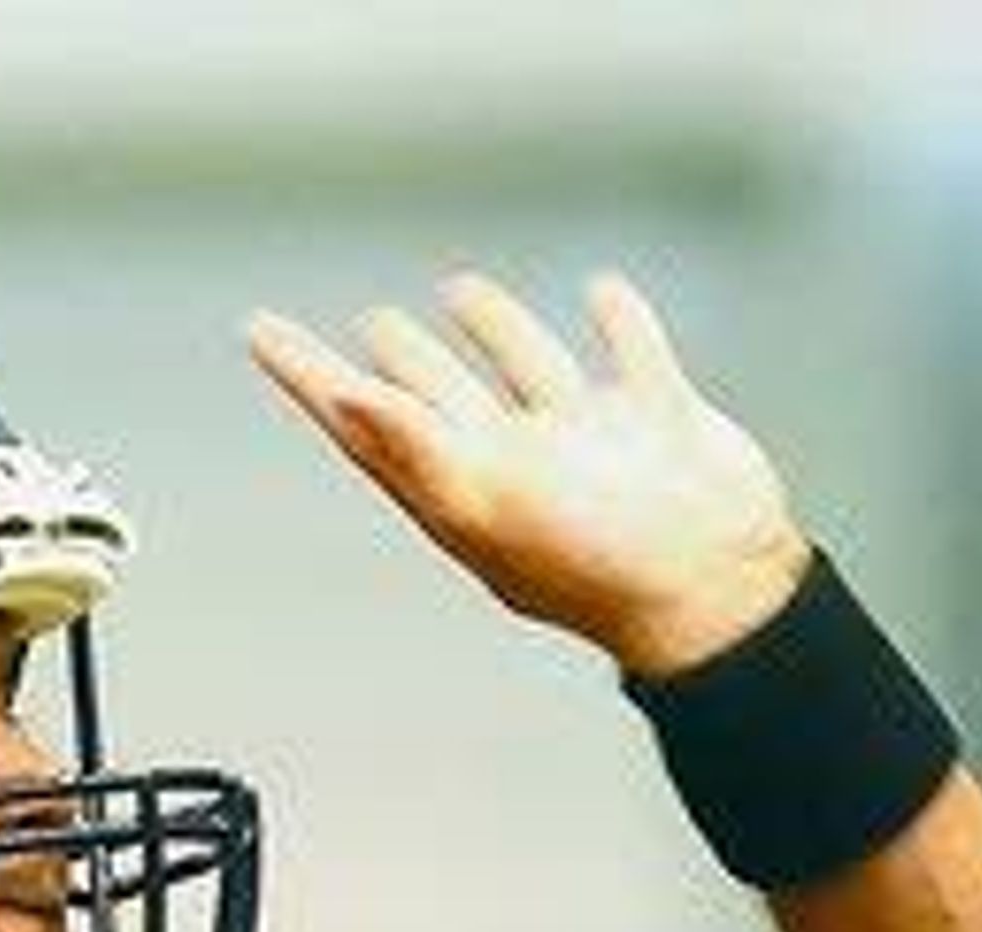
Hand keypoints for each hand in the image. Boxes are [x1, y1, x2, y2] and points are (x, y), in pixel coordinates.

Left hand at [246, 271, 808, 677]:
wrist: (719, 590)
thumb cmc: (602, 565)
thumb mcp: (491, 506)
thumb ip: (415, 450)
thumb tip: (346, 398)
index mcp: (463, 486)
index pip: (367, 420)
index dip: (310, 375)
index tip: (262, 331)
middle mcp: (518, 461)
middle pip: (441, 397)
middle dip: (401, 363)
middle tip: (367, 325)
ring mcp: (588, 440)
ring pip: (527, 369)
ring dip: (494, 332)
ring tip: (458, 290)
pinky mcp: (656, 417)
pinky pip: (628, 355)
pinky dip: (617, 323)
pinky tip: (601, 294)